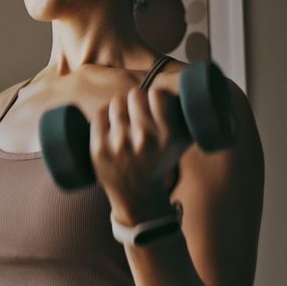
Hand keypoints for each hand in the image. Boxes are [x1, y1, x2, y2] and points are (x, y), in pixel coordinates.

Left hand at [89, 83, 187, 220]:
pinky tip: (110, 125)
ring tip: (124, 118)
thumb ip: (187, 118)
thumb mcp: (181, 143)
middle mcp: (144, 139)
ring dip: (120, 107)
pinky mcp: (99, 149)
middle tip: (136, 111)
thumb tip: (185, 90)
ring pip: (116, 102)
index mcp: (167, 136)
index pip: (158, 94)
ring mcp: (119, 144)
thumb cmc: (159, 163)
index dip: (154, 95)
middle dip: (136, 100)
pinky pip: (99, 115)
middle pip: (134, 95)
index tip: (153, 102)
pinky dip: (104, 116)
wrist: (137, 194)